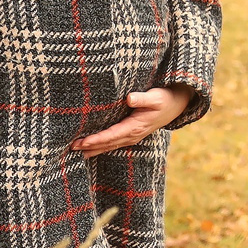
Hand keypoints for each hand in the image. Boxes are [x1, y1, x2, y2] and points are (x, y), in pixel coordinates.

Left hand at [71, 85, 191, 154]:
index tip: (82, 141)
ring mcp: (131, 137)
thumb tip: (129, 98)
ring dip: (92, 148)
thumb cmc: (164, 99)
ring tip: (75, 151)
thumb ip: (142, 98)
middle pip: (107, 143)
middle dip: (89, 146)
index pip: (111, 135)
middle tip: (71, 147)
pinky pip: (113, 143)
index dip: (96, 139)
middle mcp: (132, 135)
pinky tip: (90, 148)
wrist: (176, 106)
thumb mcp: (155, 97)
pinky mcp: (130, 135)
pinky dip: (100, 146)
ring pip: (109, 145)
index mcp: (135, 127)